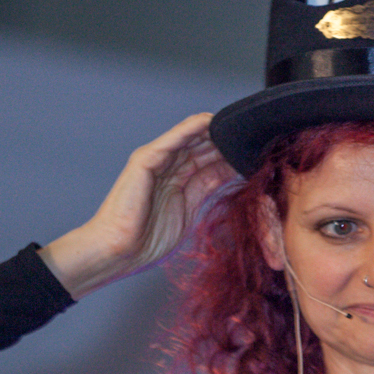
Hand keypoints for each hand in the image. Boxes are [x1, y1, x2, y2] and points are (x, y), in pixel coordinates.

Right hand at [41, 113, 235, 295]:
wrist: (119, 250)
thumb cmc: (147, 239)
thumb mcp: (191, 209)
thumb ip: (208, 187)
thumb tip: (235, 172)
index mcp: (177, 178)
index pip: (209, 158)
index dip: (230, 153)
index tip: (254, 150)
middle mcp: (167, 166)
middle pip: (202, 145)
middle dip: (226, 140)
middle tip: (252, 136)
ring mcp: (156, 160)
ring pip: (189, 137)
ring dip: (213, 130)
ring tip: (237, 125)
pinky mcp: (145, 160)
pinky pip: (172, 140)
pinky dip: (191, 129)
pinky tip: (209, 122)